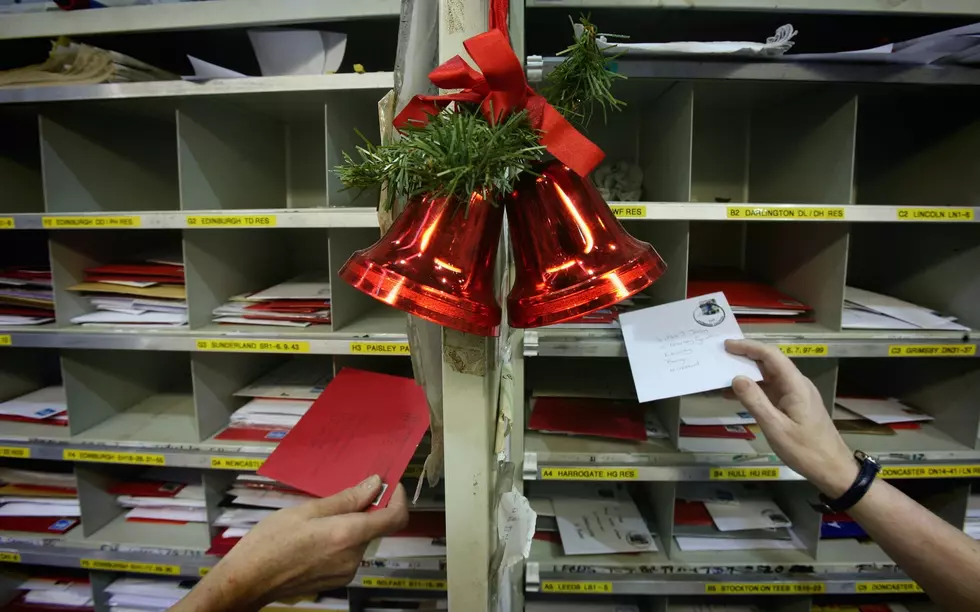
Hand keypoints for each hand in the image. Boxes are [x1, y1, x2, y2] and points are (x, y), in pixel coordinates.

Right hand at [184, 475, 407, 610]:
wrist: (247, 581)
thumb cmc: (270, 541)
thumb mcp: (306, 511)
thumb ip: (345, 499)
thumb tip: (375, 484)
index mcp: (348, 535)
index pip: (395, 518)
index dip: (398, 498)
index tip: (389, 485)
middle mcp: (353, 557)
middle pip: (376, 527)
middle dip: (366, 509)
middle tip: (343, 495)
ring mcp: (345, 572)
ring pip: (361, 540)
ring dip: (351, 525)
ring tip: (320, 517)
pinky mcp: (336, 580)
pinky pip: (348, 553)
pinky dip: (342, 540)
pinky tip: (316, 536)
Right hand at [725, 339, 856, 496]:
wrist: (833, 469)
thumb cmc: (806, 450)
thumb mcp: (776, 428)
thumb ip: (755, 401)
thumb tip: (736, 378)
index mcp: (795, 385)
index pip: (771, 356)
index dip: (748, 347)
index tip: (726, 345)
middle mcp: (797, 384)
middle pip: (770, 362)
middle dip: (745, 357)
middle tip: (720, 357)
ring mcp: (797, 395)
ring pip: (770, 376)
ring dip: (748, 374)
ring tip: (723, 375)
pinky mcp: (795, 405)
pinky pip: (772, 390)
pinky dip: (754, 389)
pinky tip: (737, 395)